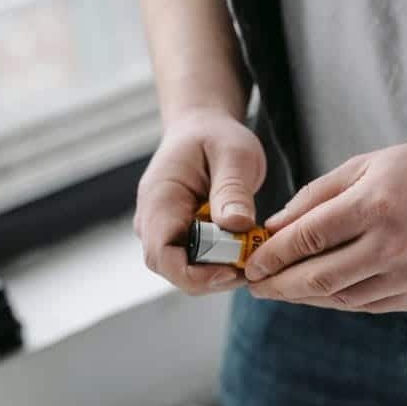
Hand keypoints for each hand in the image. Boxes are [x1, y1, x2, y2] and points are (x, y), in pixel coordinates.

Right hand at [133, 109, 265, 293]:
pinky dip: (221, 263)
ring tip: (252, 254)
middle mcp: (153, 221)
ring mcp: (164, 231)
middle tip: (252, 265)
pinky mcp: (180, 236)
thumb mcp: (234, 154)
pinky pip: (197, 263)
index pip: (162, 255)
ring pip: (186, 271)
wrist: (202, 129)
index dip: (194, 274)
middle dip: (213, 276)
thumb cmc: (215, 137)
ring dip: (220, 271)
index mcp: (160, 199)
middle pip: (173, 270)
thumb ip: (233, 189)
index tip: (231, 270)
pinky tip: (245, 250)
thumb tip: (236, 225)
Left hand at [244, 126, 406, 312]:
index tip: (250, 261)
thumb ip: (320, 194)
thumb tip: (275, 227)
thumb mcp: (371, 164)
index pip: (307, 238)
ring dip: (303, 297)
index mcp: (376, 205)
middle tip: (254, 284)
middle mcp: (392, 245)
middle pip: (317, 277)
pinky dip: (336, 301)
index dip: (272, 254)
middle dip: (277, 284)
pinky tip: (319, 293)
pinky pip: (366, 305)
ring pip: (339, 297)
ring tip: (281, 289)